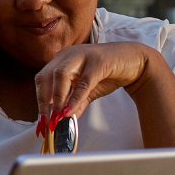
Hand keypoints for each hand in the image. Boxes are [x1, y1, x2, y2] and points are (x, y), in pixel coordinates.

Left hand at [34, 42, 152, 125]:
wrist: (134, 62)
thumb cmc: (108, 74)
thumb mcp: (87, 91)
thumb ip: (75, 103)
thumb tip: (63, 120)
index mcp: (62, 60)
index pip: (43, 79)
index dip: (40, 100)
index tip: (41, 119)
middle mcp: (68, 55)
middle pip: (47, 75)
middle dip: (45, 100)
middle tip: (48, 120)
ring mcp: (83, 56)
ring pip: (61, 75)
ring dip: (57, 97)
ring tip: (58, 115)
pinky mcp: (98, 62)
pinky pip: (83, 81)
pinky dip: (76, 97)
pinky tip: (72, 110)